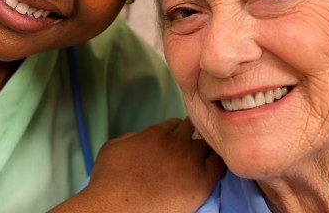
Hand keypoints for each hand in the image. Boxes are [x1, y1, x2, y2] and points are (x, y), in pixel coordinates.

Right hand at [50, 118, 223, 211]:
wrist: (118, 206)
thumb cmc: (108, 181)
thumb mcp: (112, 147)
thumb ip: (129, 138)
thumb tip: (137, 138)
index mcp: (155, 132)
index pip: (174, 123)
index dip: (176, 132)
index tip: (176, 141)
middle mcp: (175, 142)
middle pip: (194, 129)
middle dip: (193, 136)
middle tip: (192, 148)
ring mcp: (190, 160)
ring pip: (208, 143)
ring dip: (207, 147)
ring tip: (207, 156)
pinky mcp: (202, 181)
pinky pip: (220, 164)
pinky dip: (220, 161)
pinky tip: (219, 166)